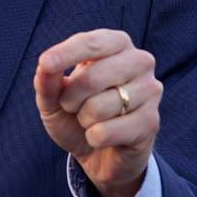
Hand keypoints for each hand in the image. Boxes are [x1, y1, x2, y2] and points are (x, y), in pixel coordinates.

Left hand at [34, 29, 162, 196]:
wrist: (101, 153)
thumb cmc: (77, 113)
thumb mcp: (54, 97)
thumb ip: (47, 80)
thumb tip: (44, 66)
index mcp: (116, 43)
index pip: (92, 43)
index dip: (66, 53)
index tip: (45, 63)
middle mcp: (139, 60)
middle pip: (93, 77)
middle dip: (71, 98)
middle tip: (71, 106)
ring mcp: (150, 90)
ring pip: (99, 108)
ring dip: (84, 120)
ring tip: (90, 120)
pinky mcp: (151, 121)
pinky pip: (107, 132)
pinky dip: (94, 138)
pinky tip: (103, 137)